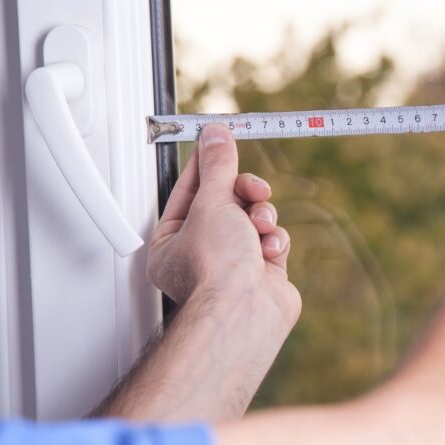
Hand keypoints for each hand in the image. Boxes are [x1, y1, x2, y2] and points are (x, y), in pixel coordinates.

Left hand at [148, 123, 300, 329]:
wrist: (246, 309)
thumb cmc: (215, 269)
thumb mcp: (212, 201)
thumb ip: (217, 165)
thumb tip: (215, 135)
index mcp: (171, 242)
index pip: (188, 192)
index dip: (206, 165)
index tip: (219, 142)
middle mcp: (199, 256)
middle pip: (225, 204)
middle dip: (244, 194)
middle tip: (253, 188)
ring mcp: (231, 267)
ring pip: (253, 219)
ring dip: (261, 216)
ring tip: (261, 225)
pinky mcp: (262, 275)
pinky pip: (271, 241)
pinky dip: (274, 240)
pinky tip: (269, 249)